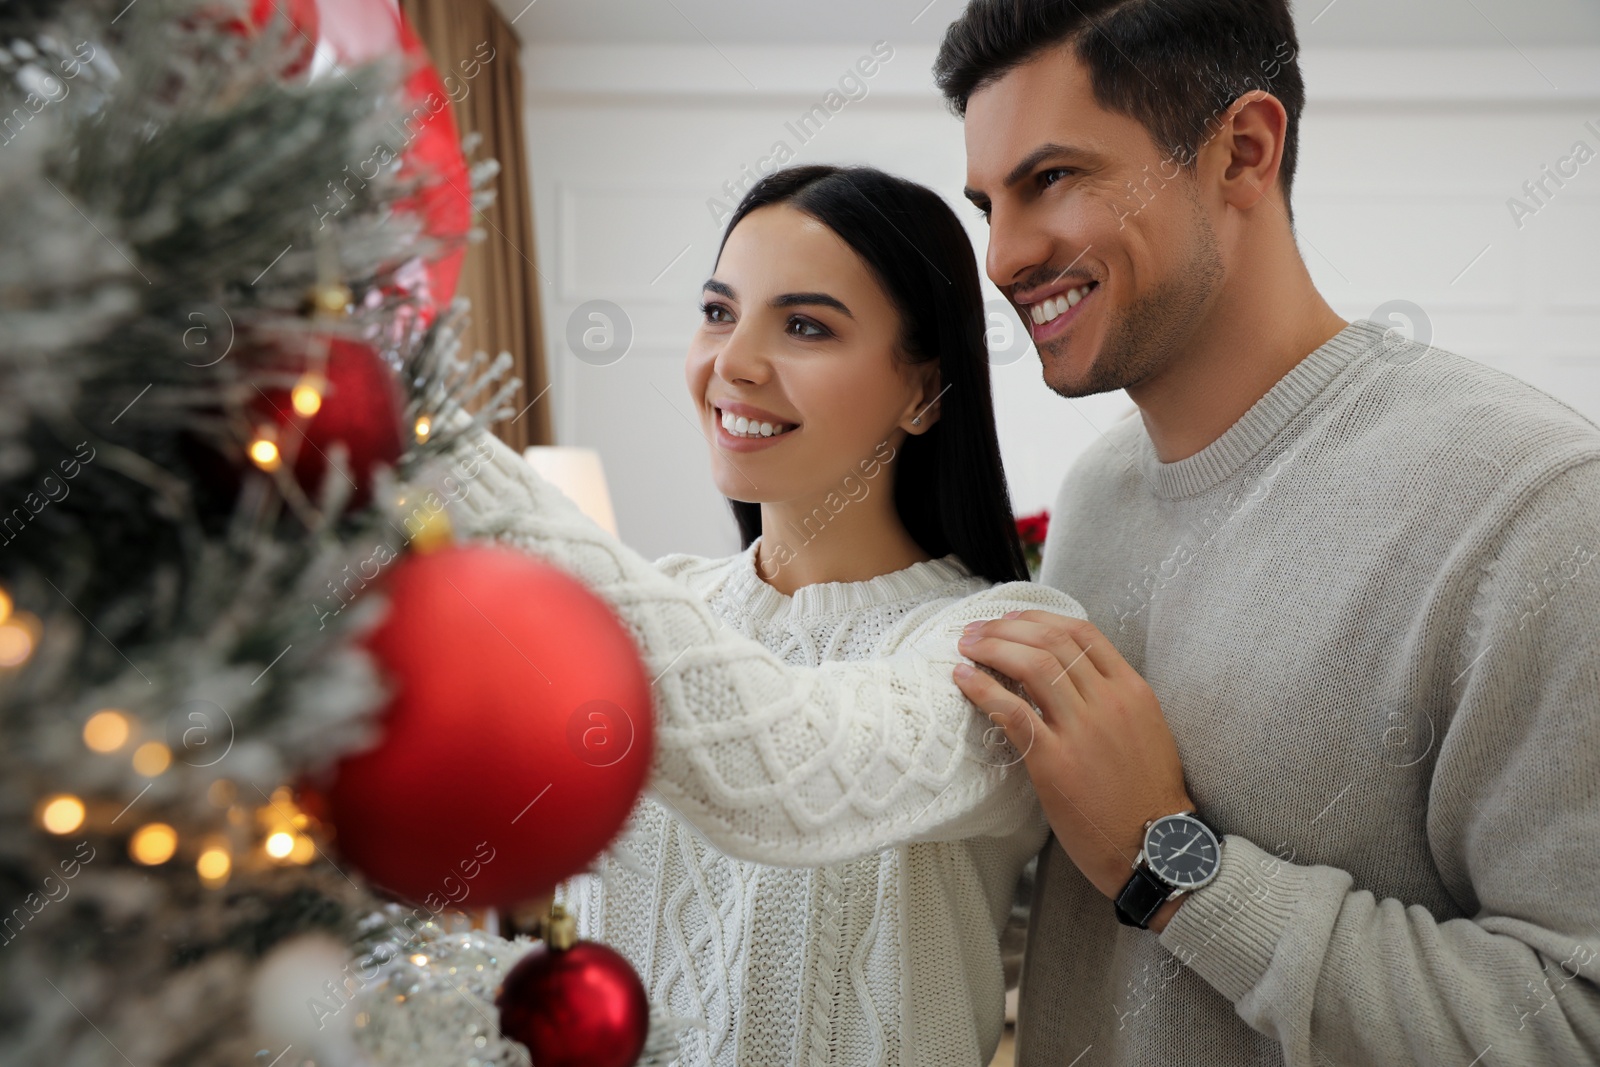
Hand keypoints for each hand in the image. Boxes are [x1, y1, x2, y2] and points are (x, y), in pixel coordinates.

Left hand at [954, 610, 1193, 909]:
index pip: (1081, 632)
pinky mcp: (1056, 762)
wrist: (1157, 847)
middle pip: (1050, 641)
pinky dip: (983, 689)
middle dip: (1006, 628)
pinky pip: (1013, 712)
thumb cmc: (1147, 794)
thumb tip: (1069, 675)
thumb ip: (1112, 698)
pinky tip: (963, 679)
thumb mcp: (1144, 729)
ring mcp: (1082, 730)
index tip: (1011, 620)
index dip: (1038, 619)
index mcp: (1131, 689)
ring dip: (991, 649)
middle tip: (976, 631)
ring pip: (1031, 666)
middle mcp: (1108, 702)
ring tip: (966, 647)